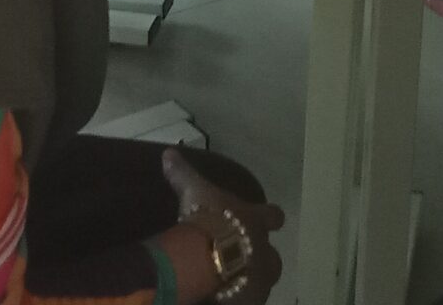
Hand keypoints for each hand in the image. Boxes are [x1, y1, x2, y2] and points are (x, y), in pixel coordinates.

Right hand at [164, 150, 283, 304]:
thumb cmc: (206, 219)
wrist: (205, 259)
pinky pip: (244, 299)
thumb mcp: (193, 192)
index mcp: (257, 222)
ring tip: (229, 281)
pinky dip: (236, 297)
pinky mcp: (248, 300)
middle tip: (241, 258)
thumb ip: (183, 173)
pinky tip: (220, 296)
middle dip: (260, 258)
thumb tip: (168, 152)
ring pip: (262, 281)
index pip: (274, 216)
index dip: (269, 218)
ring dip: (249, 279)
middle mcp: (265, 251)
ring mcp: (259, 279)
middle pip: (273, 257)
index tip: (265, 219)